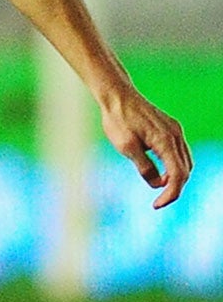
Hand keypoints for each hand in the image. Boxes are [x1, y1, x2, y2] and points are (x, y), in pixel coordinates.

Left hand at [99, 85, 191, 208]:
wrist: (117, 96)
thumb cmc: (118, 120)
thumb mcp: (127, 148)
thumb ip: (144, 167)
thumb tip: (157, 184)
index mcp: (166, 142)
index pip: (178, 175)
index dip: (170, 194)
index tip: (157, 205)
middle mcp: (176, 136)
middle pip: (185, 170)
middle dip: (174, 188)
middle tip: (157, 201)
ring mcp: (175, 131)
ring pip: (185, 161)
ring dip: (175, 177)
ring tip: (158, 185)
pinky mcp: (171, 128)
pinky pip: (178, 152)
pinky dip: (173, 165)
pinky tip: (160, 170)